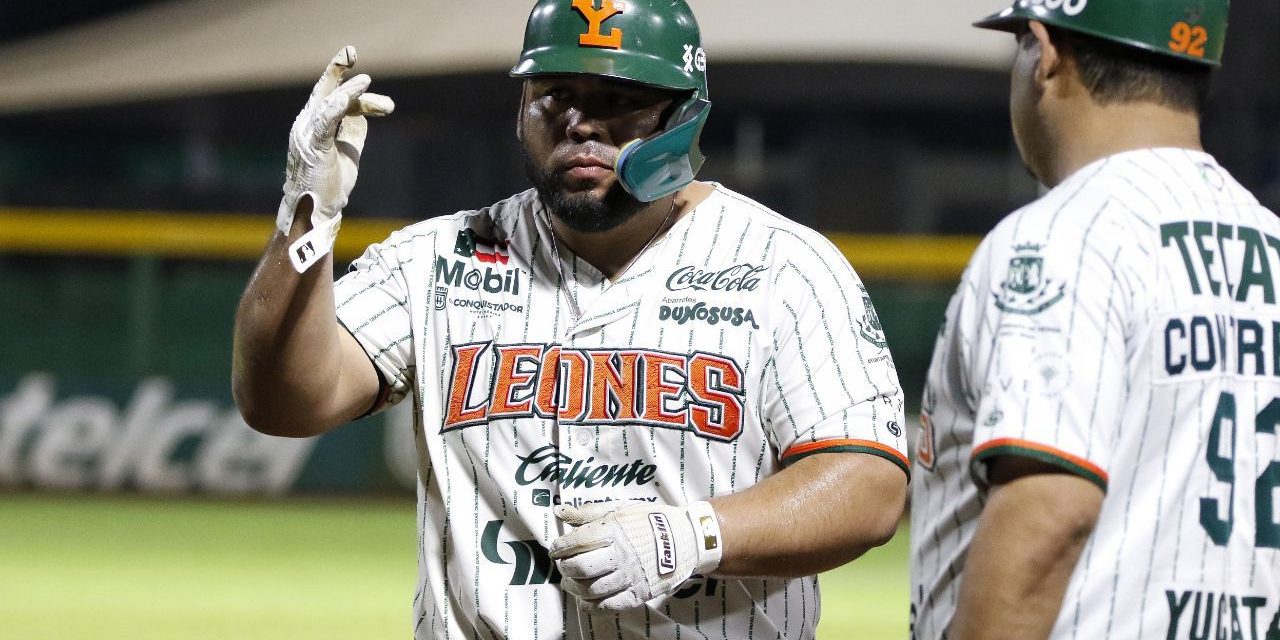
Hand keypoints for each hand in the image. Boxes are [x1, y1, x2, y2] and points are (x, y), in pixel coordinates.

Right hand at [277, 45, 393, 272]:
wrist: (318, 211)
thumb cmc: (330, 184)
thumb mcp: (348, 150)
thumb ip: (353, 129)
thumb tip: (366, 112)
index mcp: (315, 125)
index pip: (336, 100)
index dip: (361, 98)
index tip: (387, 108)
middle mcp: (307, 124)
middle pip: (323, 90)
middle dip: (336, 68)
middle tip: (352, 50)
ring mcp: (307, 133)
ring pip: (328, 101)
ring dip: (348, 89)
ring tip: (366, 80)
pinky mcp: (312, 144)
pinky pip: (327, 118)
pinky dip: (341, 101)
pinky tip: (357, 90)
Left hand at [550, 500, 721, 610]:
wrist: (686, 538)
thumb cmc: (650, 521)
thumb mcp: (620, 508)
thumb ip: (589, 512)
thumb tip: (560, 511)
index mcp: (614, 531)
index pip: (576, 542)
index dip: (559, 547)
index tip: (555, 549)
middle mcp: (620, 555)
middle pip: (580, 568)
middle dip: (565, 567)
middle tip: (563, 564)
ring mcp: (629, 577)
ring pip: (590, 590)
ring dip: (574, 587)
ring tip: (571, 581)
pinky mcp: (637, 594)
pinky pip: (607, 606)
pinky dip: (591, 606)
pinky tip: (584, 599)